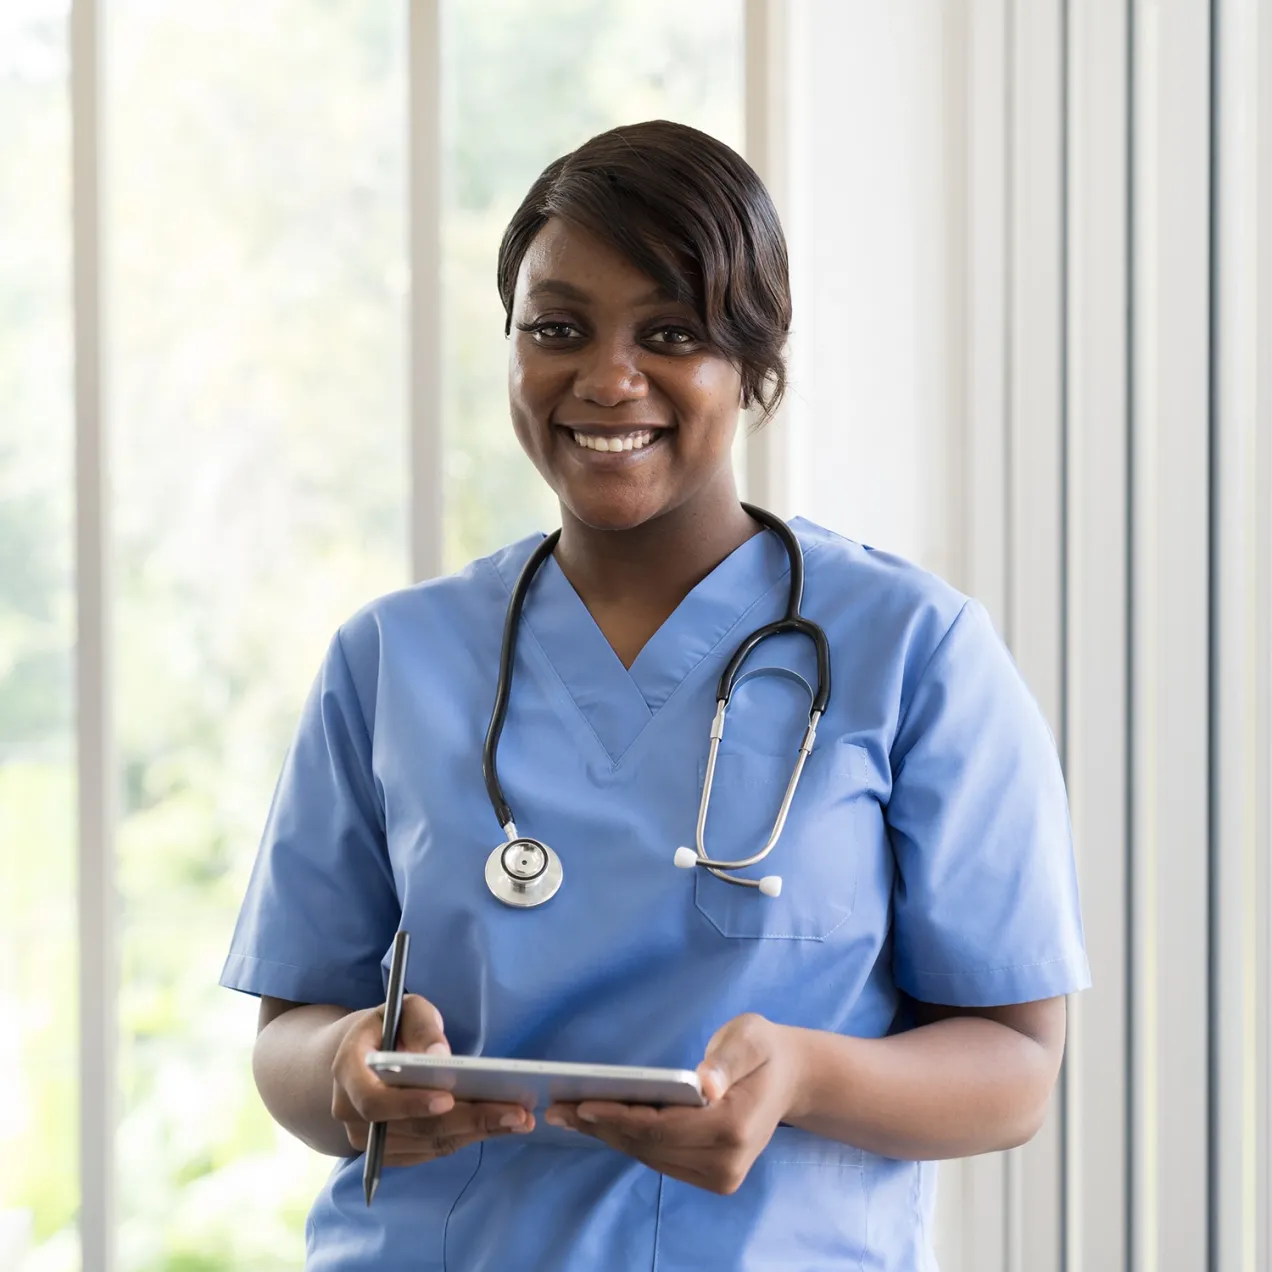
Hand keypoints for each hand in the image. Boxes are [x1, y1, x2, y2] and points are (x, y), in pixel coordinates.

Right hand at [330, 993, 534, 1165]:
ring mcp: (371, 1140)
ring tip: (519, 1119)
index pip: (374, 1101)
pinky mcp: (393, 1151)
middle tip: (514, 1112)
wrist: (360, 1057)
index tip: (448, 1098)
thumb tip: (441, 1057)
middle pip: (412, 1128)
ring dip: (476, 1133)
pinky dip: (469, 1138)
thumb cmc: (388, 1027)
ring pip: (428, 1143)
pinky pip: (433, 1150)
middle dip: (466, 1120)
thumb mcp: (402, 1009)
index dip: (410, 1103)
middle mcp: (352, 1115)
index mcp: (347, 1073)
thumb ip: (421, 1025)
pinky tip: (502, 1126)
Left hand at [544, 1013, 800, 1193]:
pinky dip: (626, 1139)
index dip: (622, 1117)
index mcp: (737, 1127)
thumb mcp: (750, 1039)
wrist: (788, 1079)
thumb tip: (706, 1084)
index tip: (584, 1105)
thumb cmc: (763, 1051)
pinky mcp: (711, 1178)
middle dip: (602, 1127)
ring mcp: (720, 1176)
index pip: (666, 1127)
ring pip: (650, 1155)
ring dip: (608, 1135)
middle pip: (651, 1146)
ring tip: (568, 1115)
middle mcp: (728, 1162)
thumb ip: (728, 1060)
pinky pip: (659, 1157)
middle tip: (559, 1108)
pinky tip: (599, 1123)